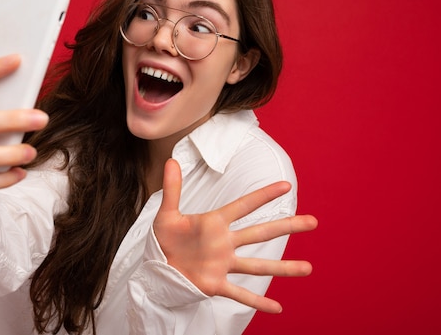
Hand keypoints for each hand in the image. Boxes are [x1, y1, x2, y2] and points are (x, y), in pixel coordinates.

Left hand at [153, 159, 317, 312]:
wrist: (156, 267)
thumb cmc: (164, 239)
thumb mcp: (167, 214)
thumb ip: (172, 189)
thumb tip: (171, 160)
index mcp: (215, 223)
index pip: (243, 206)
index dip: (263, 196)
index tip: (286, 185)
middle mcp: (224, 243)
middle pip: (260, 233)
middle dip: (286, 226)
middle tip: (312, 221)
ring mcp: (223, 264)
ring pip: (257, 266)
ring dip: (283, 268)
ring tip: (308, 269)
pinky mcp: (215, 284)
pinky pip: (239, 293)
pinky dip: (257, 302)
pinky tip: (277, 308)